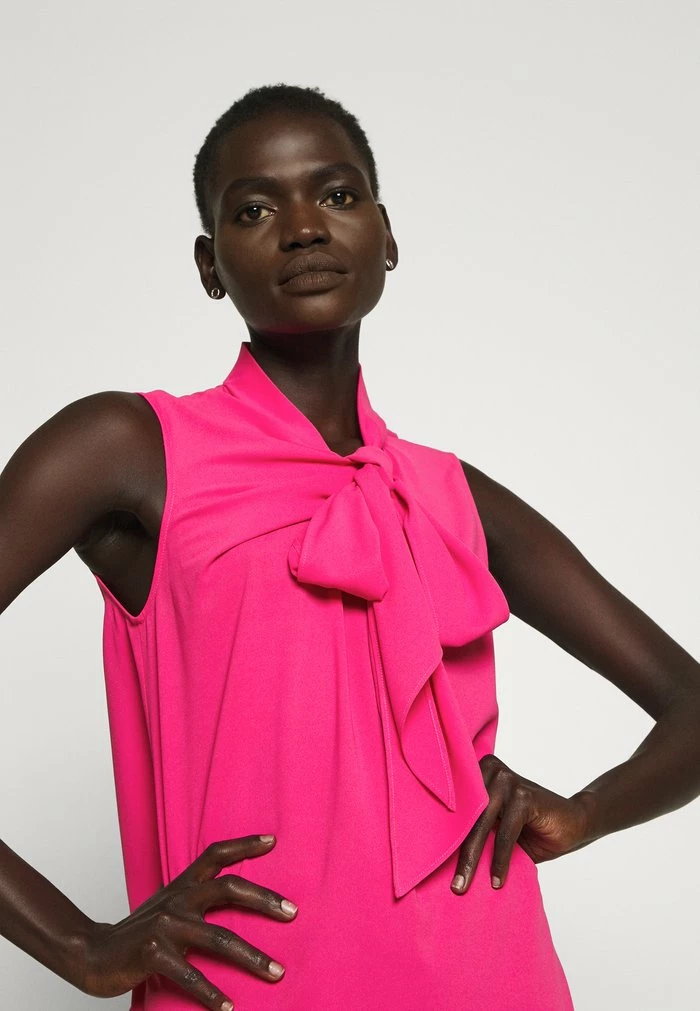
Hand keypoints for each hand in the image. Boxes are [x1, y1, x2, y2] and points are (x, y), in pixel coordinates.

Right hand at [78, 835, 297, 1010]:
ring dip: (252, 958)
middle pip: (228, 888)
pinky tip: (229, 1007)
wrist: (92, 953)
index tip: (272, 841)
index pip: (215, 854)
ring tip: (277, 972)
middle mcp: (177, 899)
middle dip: (264, 900)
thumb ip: (197, 900)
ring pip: (219, 938)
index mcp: (183, 885)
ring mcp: (165, 925)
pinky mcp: (153, 953)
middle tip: (293, 912)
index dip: (244, 845)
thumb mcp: (169, 905)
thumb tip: (240, 901)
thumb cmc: (140, 932)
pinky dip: (212, 994)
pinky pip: (190, 975)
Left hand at [451, 754, 589, 893]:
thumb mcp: (498, 830)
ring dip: (472, 859)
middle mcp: (490, 770)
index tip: (429, 865)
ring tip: (463, 885)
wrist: (573, 823)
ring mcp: (507, 780)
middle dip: (456, 852)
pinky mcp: (523, 796)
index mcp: (479, 773)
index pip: (454, 805)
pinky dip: (500, 859)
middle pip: (465, 816)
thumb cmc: (531, 829)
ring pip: (481, 824)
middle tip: (452, 885)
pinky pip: (505, 833)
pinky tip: (497, 880)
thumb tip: (440, 855)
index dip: (441, 833)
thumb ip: (477, 831)